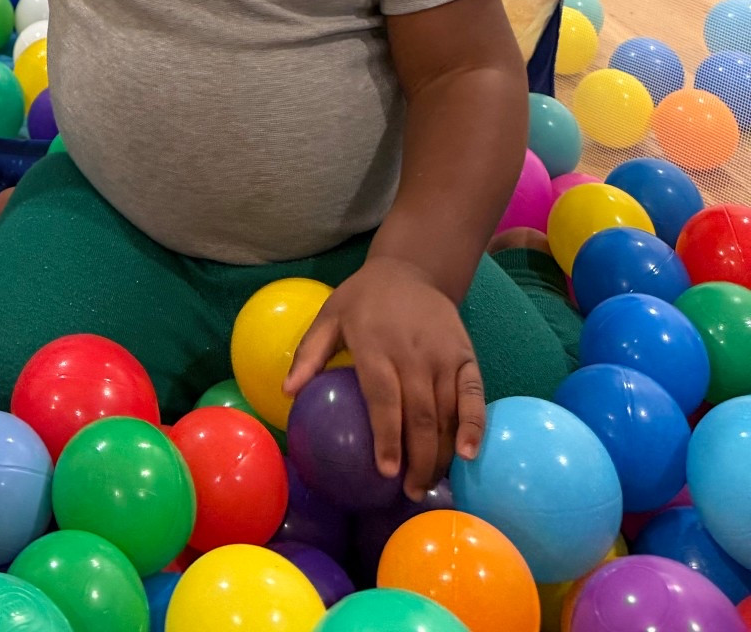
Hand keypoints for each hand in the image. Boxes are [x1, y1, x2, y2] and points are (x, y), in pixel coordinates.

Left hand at [283, 257, 484, 496]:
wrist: (411, 268)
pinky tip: (468, 454)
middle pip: (420, 413)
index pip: (384, 397)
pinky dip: (474, 426)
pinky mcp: (466, 355)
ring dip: (442, 452)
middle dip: (418, 458)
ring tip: (430, 484)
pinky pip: (473, 395)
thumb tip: (287, 393)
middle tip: (409, 492)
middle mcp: (412, 351)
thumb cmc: (363, 299)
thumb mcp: (329, 315)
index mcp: (375, 343)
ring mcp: (443, 354)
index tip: (385, 470)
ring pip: (447, 412)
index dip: (387, 436)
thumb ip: (309, 353)